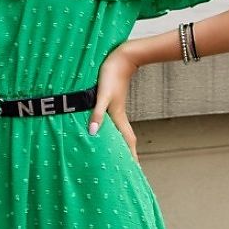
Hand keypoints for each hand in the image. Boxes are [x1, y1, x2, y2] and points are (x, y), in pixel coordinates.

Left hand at [88, 44, 139, 163]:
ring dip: (123, 143)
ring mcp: (117, 108)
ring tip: (122, 154)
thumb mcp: (102, 95)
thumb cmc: (111, 74)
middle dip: (129, 154)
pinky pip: (115, 122)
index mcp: (117, 117)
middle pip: (126, 139)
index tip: (136, 171)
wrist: (122, 57)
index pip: (127, 142)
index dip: (131, 157)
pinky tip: (108, 130)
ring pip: (121, 131)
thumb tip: (92, 132)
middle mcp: (118, 115)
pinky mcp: (113, 101)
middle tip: (131, 169)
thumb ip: (97, 113)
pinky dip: (115, 130)